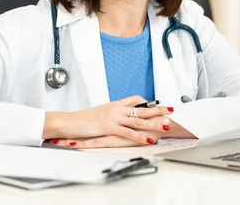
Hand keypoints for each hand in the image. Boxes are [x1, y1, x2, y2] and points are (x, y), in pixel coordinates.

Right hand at [48, 116, 196, 148]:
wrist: (68, 122)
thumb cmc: (82, 120)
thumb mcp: (99, 114)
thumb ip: (111, 115)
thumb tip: (119, 118)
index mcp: (114, 104)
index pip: (135, 99)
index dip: (147, 102)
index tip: (157, 104)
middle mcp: (116, 109)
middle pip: (142, 108)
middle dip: (158, 109)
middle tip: (171, 110)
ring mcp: (114, 117)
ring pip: (139, 120)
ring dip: (154, 123)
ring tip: (166, 124)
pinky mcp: (110, 127)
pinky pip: (129, 132)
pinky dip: (140, 136)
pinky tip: (149, 139)